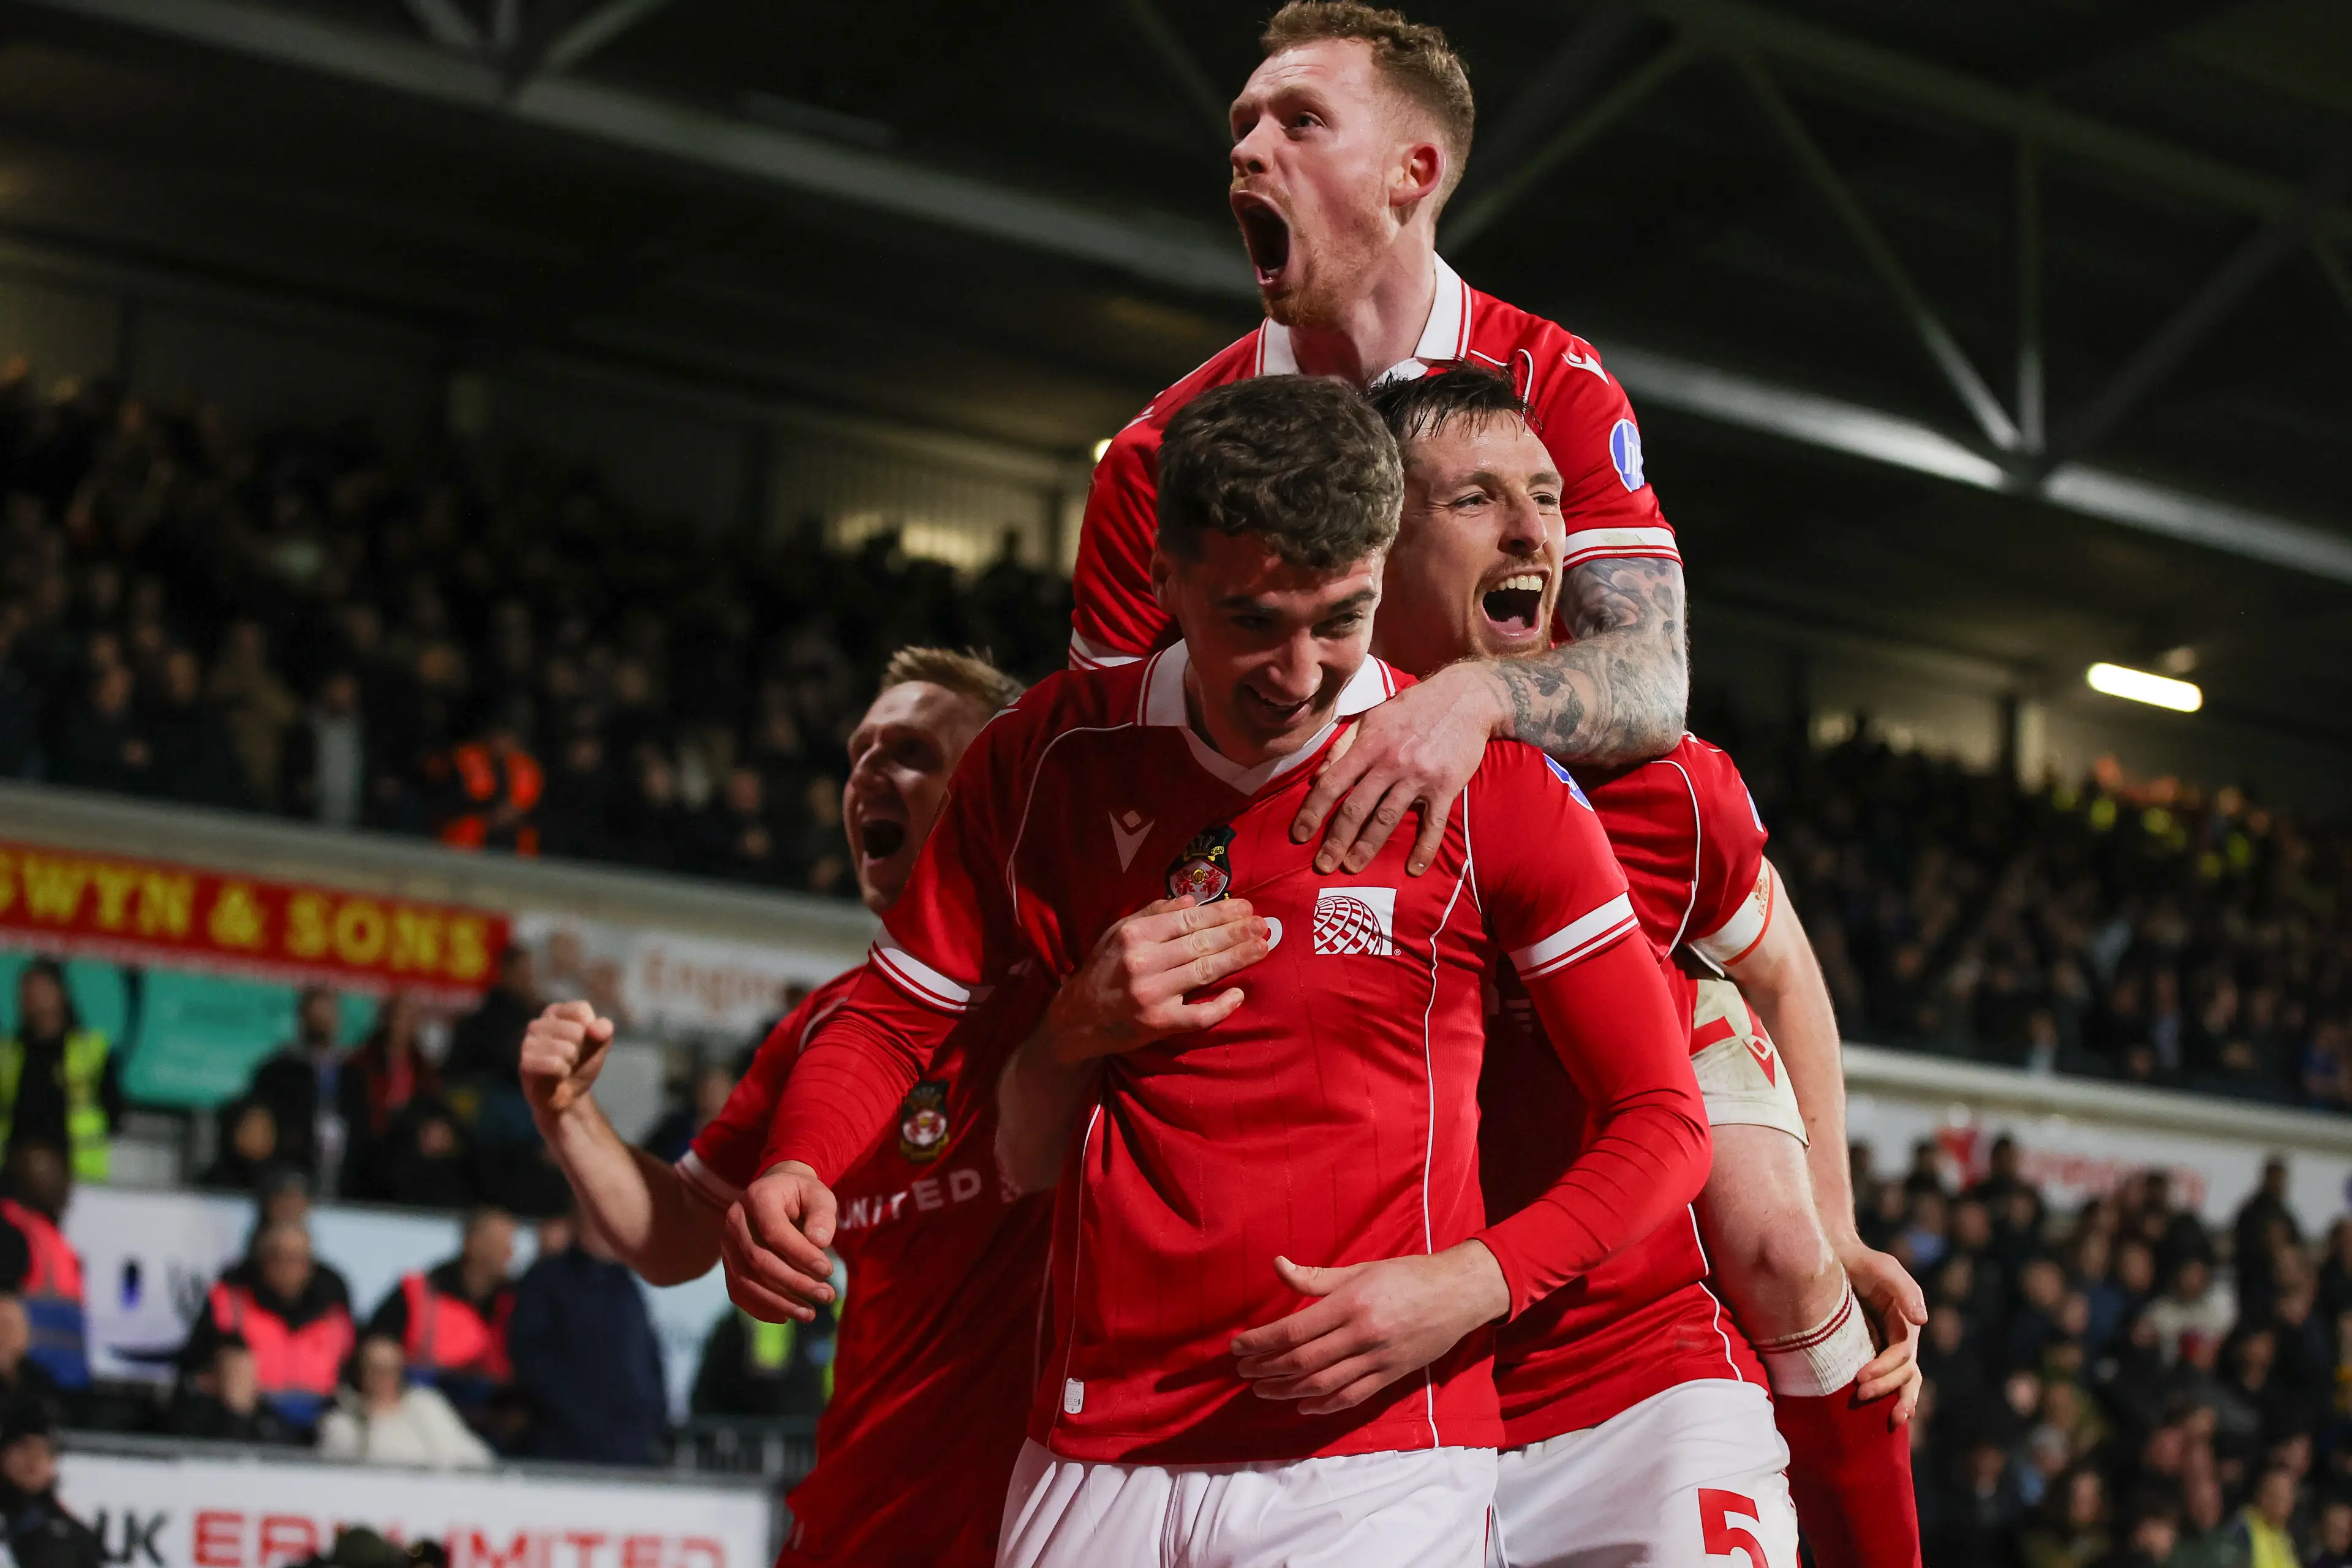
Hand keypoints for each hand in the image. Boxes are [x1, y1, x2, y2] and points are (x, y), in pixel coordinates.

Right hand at [520, 1001, 612, 1117]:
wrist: (568, 1096)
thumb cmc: (581, 1064)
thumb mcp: (599, 1045)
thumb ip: (603, 1031)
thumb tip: (596, 1030)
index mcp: (555, 1012)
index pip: (581, 1010)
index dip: (592, 1031)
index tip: (585, 1042)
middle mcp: (538, 1024)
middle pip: (576, 1031)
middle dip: (581, 1050)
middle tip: (572, 1059)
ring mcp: (527, 1043)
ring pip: (566, 1049)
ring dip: (572, 1063)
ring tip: (563, 1067)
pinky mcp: (525, 1063)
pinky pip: (555, 1064)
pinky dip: (563, 1072)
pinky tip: (556, 1076)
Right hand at [721, 1161, 837, 1323]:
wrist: (776, 1191)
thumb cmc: (802, 1194)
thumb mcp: (819, 1194)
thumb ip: (822, 1214)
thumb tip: (820, 1243)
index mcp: (757, 1197)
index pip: (774, 1232)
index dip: (801, 1254)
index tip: (828, 1270)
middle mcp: (735, 1220)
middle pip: (759, 1260)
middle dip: (794, 1283)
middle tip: (826, 1296)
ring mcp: (727, 1243)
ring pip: (746, 1281)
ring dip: (778, 1303)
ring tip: (810, 1314)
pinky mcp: (728, 1263)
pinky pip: (737, 1291)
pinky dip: (760, 1308)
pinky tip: (785, 1316)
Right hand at [1041, 895, 1270, 1063]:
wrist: (1076, 1019)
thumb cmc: (1102, 970)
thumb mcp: (1117, 933)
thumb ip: (1152, 913)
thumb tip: (1191, 900)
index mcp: (1134, 935)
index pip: (1188, 919)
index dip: (1222, 913)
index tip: (1246, 907)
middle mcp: (1142, 961)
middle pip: (1201, 943)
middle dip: (1236, 932)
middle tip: (1263, 925)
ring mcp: (1151, 994)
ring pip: (1204, 972)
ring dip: (1238, 959)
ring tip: (1262, 948)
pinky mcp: (1157, 1024)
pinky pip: (1197, 1016)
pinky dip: (1220, 1006)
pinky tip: (1239, 995)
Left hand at [1228, 1242, 1509, 1414]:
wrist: (1458, 1294)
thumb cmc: (1406, 1275)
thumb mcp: (1360, 1269)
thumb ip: (1317, 1277)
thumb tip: (1278, 1266)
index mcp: (1352, 1303)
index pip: (1294, 1330)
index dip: (1261, 1342)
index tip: (1238, 1347)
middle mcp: (1363, 1335)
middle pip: (1303, 1361)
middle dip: (1267, 1369)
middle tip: (1242, 1371)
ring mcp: (1378, 1359)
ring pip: (1323, 1385)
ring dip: (1287, 1390)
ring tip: (1263, 1389)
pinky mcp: (1391, 1376)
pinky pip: (1351, 1397)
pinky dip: (1323, 1405)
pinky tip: (1302, 1404)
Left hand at [1289, 663, 1504, 875]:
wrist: (1467, 697)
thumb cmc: (1414, 706)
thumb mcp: (1373, 716)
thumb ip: (1344, 744)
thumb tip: (1317, 775)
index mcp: (1369, 744)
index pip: (1332, 783)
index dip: (1312, 811)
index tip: (1299, 835)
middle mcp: (1390, 762)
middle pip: (1356, 808)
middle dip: (1336, 840)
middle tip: (1323, 865)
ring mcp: (1419, 776)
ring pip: (1387, 819)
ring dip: (1367, 847)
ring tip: (1352, 868)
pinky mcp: (1446, 786)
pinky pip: (1433, 824)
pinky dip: (1423, 849)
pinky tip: (1414, 870)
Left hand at [1840, 1241, 1927, 1424]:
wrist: (1833, 1256)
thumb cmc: (1860, 1261)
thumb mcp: (1884, 1268)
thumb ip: (1904, 1289)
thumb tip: (1922, 1319)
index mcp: (1906, 1322)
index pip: (1902, 1354)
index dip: (1885, 1369)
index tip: (1860, 1379)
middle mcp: (1900, 1337)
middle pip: (1905, 1373)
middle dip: (1888, 1389)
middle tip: (1861, 1396)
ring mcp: (1886, 1345)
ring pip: (1902, 1381)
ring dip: (1896, 1399)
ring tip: (1890, 1422)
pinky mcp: (1868, 1350)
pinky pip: (1884, 1378)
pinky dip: (1888, 1396)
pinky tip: (1884, 1418)